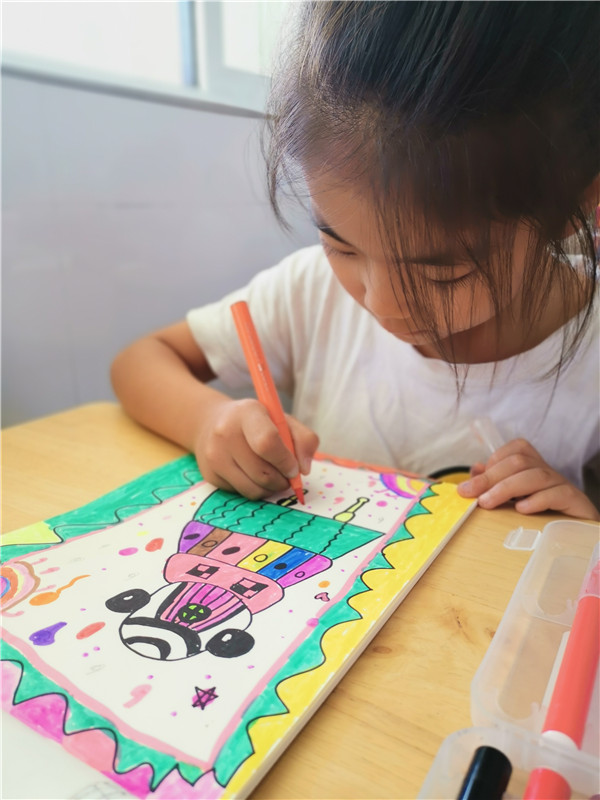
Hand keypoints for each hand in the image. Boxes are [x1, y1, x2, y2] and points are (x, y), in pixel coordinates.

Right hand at [193, 397, 318, 499]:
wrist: (213, 423)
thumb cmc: (257, 423)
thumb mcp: (283, 421)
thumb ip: (304, 439)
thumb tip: (304, 469)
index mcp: (247, 413)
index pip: (267, 442)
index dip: (285, 461)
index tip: (294, 468)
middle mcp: (225, 432)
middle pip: (262, 472)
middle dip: (282, 480)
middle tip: (287, 475)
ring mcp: (214, 455)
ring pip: (253, 489)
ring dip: (271, 489)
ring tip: (274, 477)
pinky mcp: (210, 474)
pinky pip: (242, 493)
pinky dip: (255, 490)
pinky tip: (254, 476)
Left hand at [457, 438, 599, 519]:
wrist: (577, 536)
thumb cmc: (542, 517)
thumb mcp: (513, 500)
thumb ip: (494, 484)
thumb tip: (475, 471)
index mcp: (534, 467)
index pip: (517, 449)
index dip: (494, 460)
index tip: (475, 482)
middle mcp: (548, 472)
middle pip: (520, 462)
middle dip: (491, 477)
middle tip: (470, 493)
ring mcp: (562, 486)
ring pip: (537, 475)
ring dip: (507, 488)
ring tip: (488, 502)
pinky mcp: (575, 502)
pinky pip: (558, 493)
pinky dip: (537, 499)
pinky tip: (521, 509)